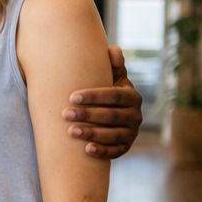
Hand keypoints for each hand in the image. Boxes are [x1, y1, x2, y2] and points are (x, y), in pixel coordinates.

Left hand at [64, 45, 142, 159]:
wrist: (113, 118)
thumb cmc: (107, 94)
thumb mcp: (112, 80)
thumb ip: (113, 67)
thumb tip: (113, 49)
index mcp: (132, 96)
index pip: (114, 95)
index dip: (94, 96)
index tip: (72, 97)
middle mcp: (136, 115)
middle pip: (112, 115)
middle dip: (88, 115)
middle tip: (65, 114)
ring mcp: (132, 133)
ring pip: (113, 135)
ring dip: (92, 133)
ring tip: (70, 131)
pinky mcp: (125, 147)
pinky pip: (115, 151)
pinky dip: (102, 151)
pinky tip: (86, 150)